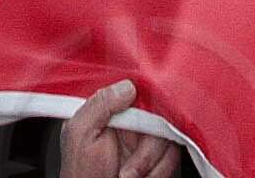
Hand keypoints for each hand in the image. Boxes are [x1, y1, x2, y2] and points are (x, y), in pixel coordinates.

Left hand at [60, 81, 179, 177]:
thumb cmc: (82, 174)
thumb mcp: (81, 134)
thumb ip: (99, 104)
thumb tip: (127, 85)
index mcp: (110, 111)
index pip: (138, 94)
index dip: (147, 105)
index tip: (146, 122)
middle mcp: (130, 124)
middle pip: (159, 119)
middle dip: (147, 148)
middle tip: (129, 169)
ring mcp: (145, 142)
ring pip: (168, 140)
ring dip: (152, 164)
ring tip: (128, 176)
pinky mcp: (157, 159)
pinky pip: (173, 158)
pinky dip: (160, 172)